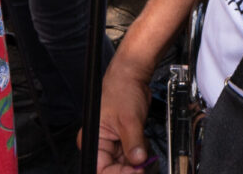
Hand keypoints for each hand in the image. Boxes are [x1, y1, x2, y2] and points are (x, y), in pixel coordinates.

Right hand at [91, 54, 152, 173]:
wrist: (132, 78)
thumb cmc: (122, 91)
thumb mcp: (129, 119)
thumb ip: (133, 142)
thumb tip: (138, 160)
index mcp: (94, 140)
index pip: (102, 169)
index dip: (119, 173)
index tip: (136, 171)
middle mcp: (101, 145)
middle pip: (115, 169)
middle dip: (131, 169)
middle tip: (145, 166)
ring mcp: (114, 144)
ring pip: (126, 165)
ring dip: (139, 164)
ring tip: (148, 158)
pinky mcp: (125, 142)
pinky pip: (133, 157)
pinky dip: (142, 156)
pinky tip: (147, 151)